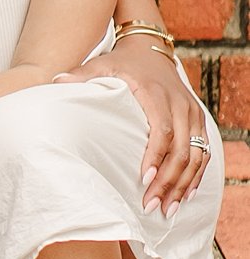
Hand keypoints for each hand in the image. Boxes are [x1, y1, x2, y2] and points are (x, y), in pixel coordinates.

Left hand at [56, 34, 211, 213]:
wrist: (149, 49)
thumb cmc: (122, 62)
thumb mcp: (101, 64)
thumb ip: (81, 75)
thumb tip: (55, 82)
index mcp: (156, 93)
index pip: (162, 129)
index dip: (155, 156)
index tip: (144, 179)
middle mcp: (180, 104)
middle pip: (182, 149)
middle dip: (169, 181)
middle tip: (153, 206)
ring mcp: (192, 113)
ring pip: (197, 155)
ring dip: (184, 184)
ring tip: (168, 209)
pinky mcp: (198, 120)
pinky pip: (204, 153)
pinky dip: (196, 175)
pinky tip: (185, 195)